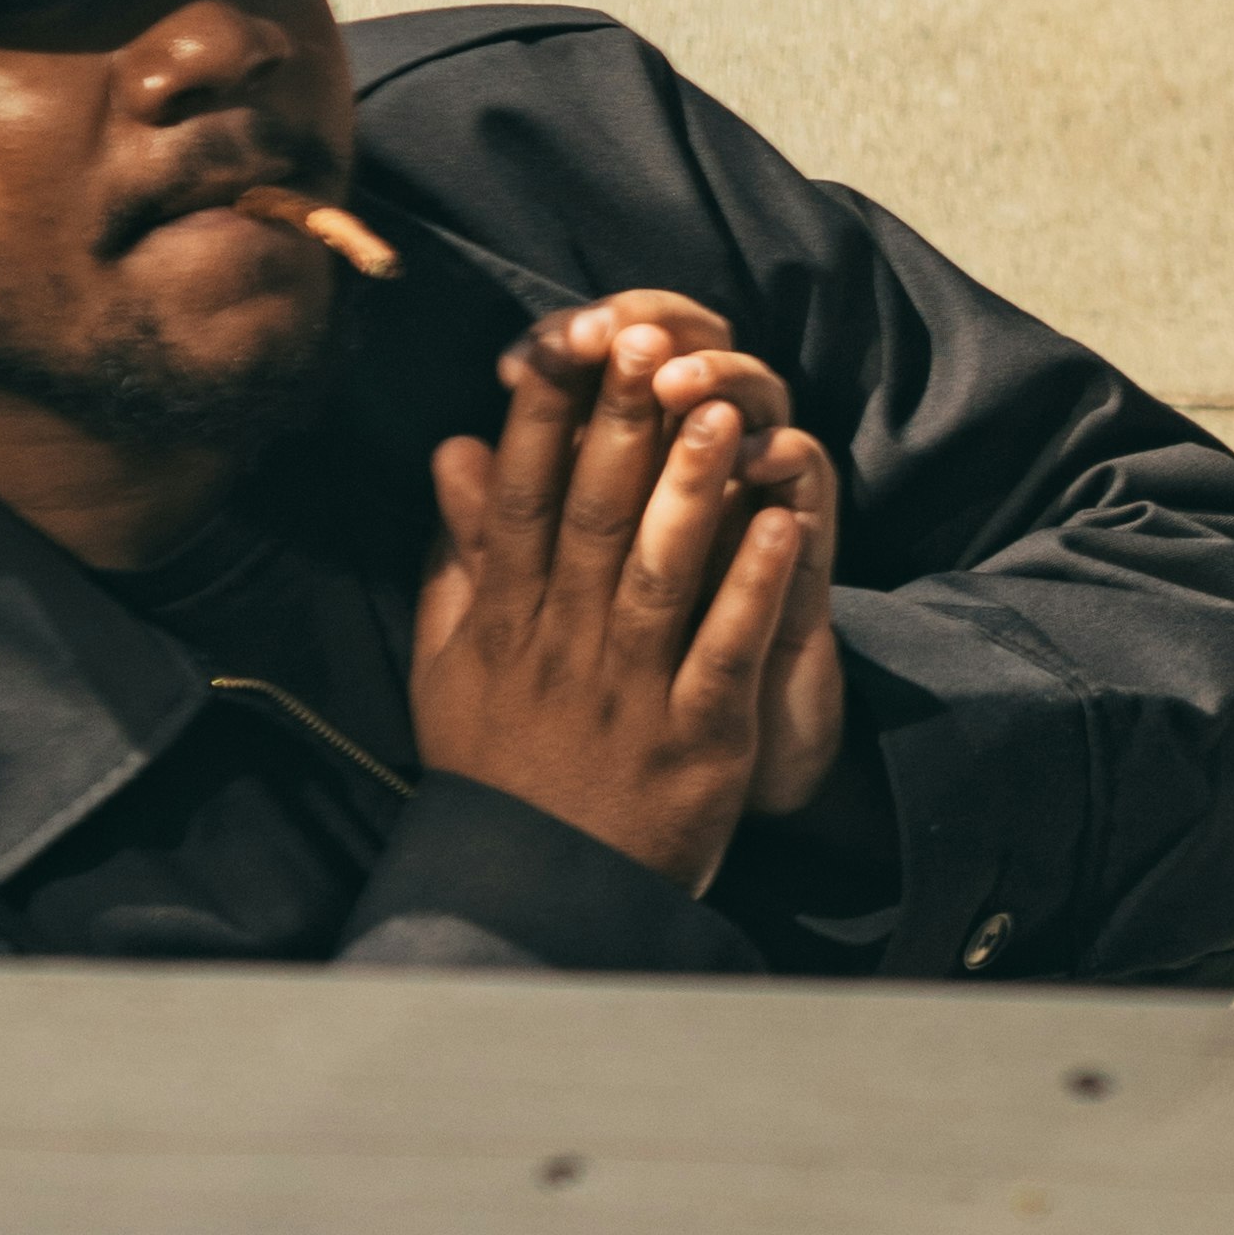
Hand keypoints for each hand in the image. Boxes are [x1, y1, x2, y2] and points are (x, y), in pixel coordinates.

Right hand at [497, 294, 845, 820]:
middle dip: (620, 425)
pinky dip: (755, 587)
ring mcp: (628, 695)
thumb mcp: (449, 663)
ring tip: (724, 410)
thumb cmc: (497, 766)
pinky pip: (727, 652)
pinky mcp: (696, 741)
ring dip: (692, 489)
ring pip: (659, 576)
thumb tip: (452, 451)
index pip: (519, 502)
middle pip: (590, 520)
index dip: (540, 418)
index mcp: (502, 626)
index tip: (561, 343)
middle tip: (648, 341)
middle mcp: (559, 650)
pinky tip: (784, 524)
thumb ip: (457, 556)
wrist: (538, 894)